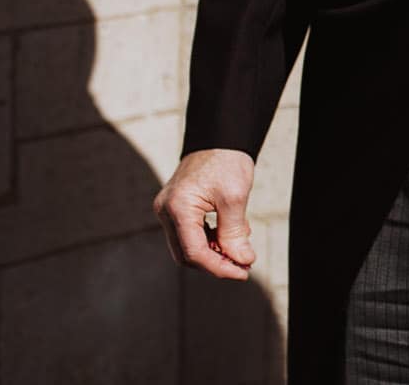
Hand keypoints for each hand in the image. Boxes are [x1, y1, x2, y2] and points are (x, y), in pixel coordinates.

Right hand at [153, 148, 258, 279]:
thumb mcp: (235, 198)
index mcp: (177, 208)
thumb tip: (242, 261)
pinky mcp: (175, 208)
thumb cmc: (227, 162)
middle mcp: (165, 211)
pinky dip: (210, 238)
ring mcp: (167, 210)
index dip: (219, 267)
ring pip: (188, 245)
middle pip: (187, 254)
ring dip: (214, 251)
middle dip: (216, 262)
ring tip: (240, 245)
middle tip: (243, 264)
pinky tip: (231, 233)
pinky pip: (190, 233)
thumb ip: (235, 232)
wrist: (219, 137)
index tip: (243, 272)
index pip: (194, 252)